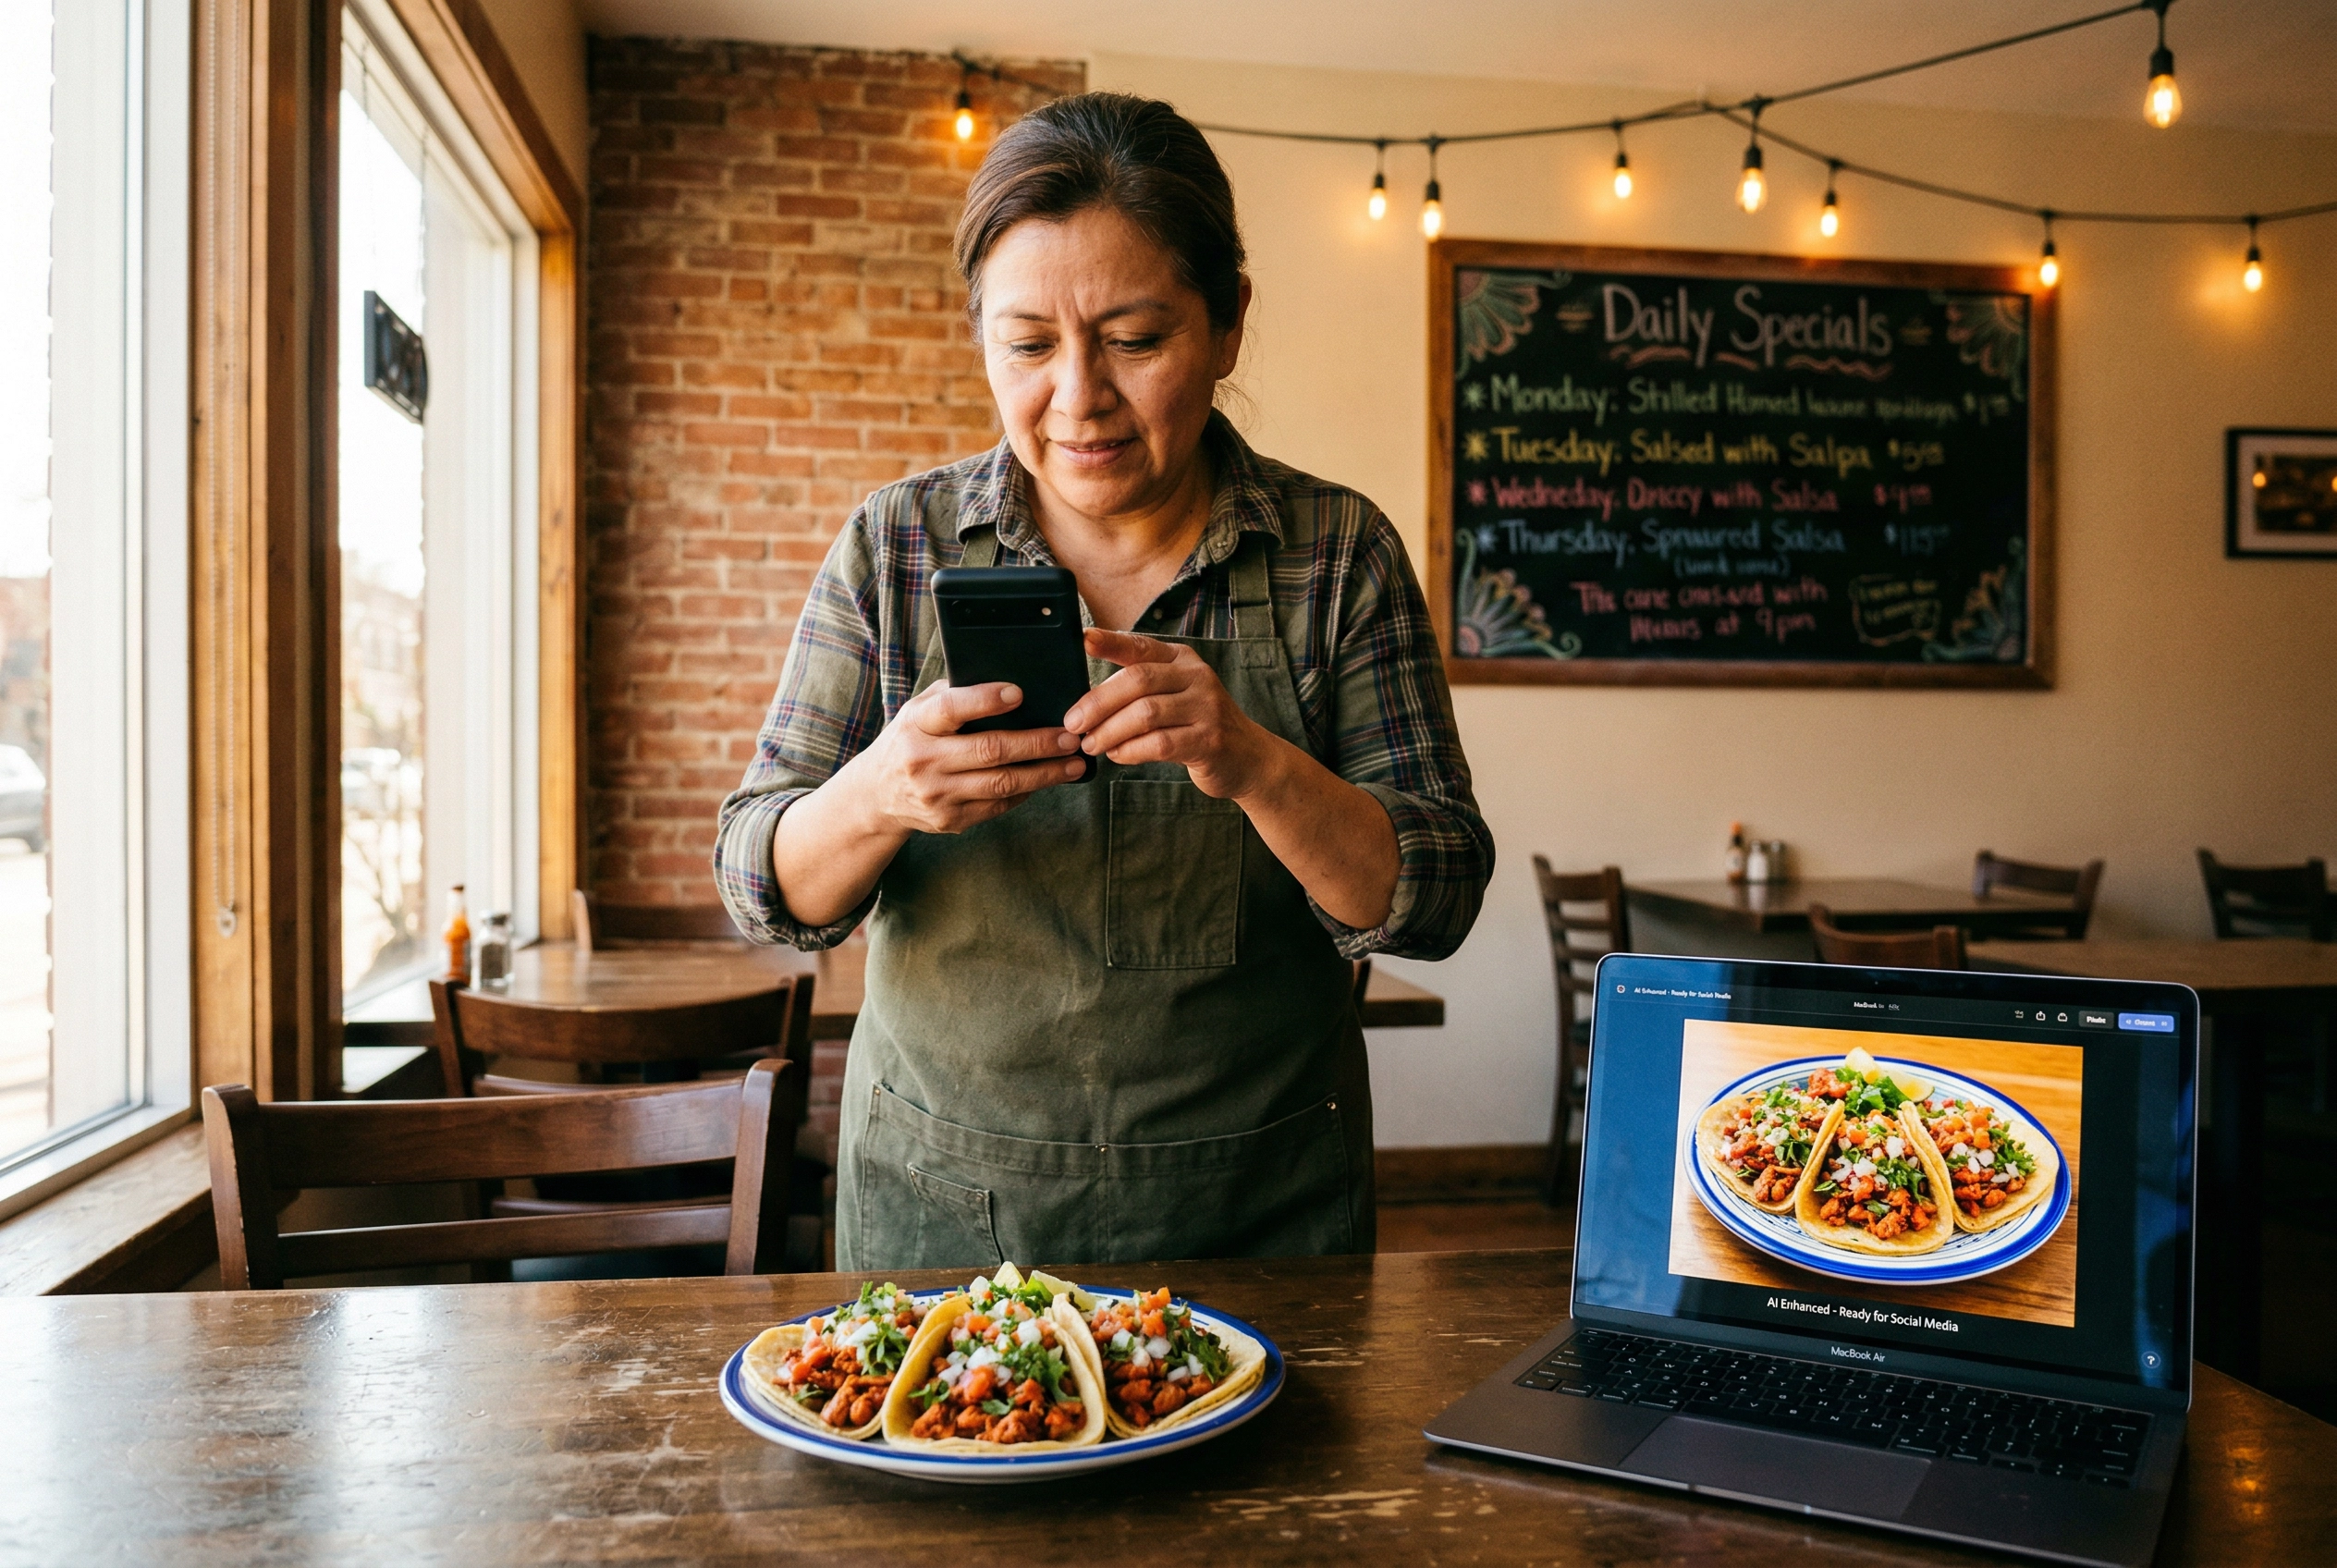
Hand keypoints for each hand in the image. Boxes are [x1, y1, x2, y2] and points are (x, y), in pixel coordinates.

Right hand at [851, 681, 1086, 835]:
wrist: (877, 795)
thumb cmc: (911, 740)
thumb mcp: (919, 711)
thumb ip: (955, 695)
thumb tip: (1010, 681)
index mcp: (916, 724)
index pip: (951, 708)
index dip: (986, 700)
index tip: (1019, 693)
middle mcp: (923, 760)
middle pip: (989, 750)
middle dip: (1037, 743)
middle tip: (1070, 736)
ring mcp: (937, 795)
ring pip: (1001, 784)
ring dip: (1044, 773)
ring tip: (1074, 763)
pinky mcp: (950, 820)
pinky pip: (998, 805)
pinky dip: (1026, 792)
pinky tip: (1046, 779)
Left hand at [1064, 629, 1275, 799]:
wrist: (1247, 758)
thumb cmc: (1196, 726)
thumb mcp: (1173, 696)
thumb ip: (1138, 691)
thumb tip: (1084, 701)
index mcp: (1182, 659)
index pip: (1141, 646)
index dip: (1110, 642)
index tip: (1083, 640)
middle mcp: (1197, 676)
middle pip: (1138, 680)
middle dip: (1099, 702)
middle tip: (1073, 723)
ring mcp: (1206, 707)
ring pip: (1146, 713)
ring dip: (1110, 731)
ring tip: (1091, 745)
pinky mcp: (1209, 740)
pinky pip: (1160, 743)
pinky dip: (1131, 751)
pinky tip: (1117, 755)